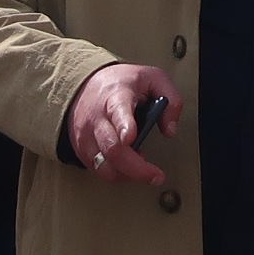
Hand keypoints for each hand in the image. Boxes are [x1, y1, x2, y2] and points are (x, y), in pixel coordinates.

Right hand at [63, 62, 183, 186]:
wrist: (84, 85)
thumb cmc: (120, 83)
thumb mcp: (153, 78)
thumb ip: (171, 100)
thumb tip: (170, 130)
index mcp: (117, 96)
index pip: (118, 112)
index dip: (124, 126)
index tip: (131, 138)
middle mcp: (98, 117)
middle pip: (113, 149)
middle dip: (136, 168)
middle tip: (156, 176)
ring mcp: (87, 135)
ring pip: (104, 166)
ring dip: (127, 173)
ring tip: (141, 165)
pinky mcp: (82, 149)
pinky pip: (98, 170)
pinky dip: (116, 173)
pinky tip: (127, 166)